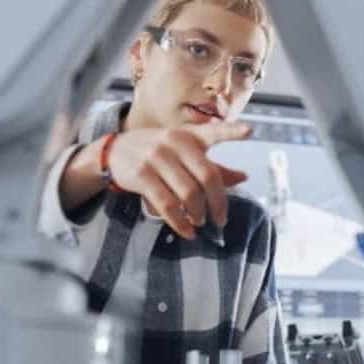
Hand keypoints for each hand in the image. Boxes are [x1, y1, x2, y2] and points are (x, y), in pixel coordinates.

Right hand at [107, 122, 250, 237]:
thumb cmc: (158, 154)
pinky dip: (180, 223)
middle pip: (207, 176)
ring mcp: (157, 157)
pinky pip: (167, 204)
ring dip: (198, 214)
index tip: (250, 131)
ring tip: (200, 222)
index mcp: (189, 135)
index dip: (231, 131)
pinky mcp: (142, 175)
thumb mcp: (184, 154)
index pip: (213, 131)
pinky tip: (187, 232)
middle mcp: (174, 142)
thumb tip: (244, 177)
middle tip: (221, 220)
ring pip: (188, 193)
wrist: (113, 152)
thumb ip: (213, 166)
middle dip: (218, 202)